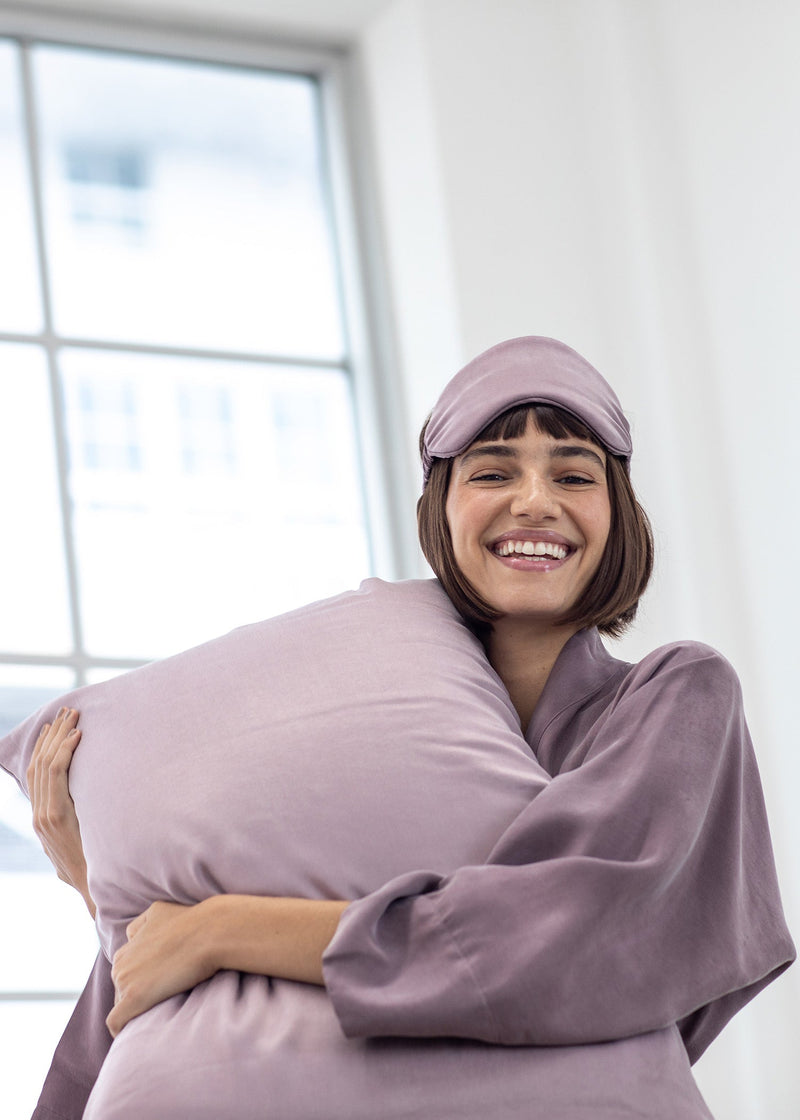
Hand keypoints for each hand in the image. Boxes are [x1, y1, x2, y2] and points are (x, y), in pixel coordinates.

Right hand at [27, 707, 94, 918]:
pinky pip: (56, 776)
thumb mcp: (81, 841)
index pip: (37, 774)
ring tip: (74, 716)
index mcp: (42, 818)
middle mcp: (39, 814)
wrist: (92, 887)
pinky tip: (77, 737)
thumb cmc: (94, 865)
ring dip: (60, 737)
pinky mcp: (54, 816)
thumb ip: (79, 824)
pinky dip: (65, 752)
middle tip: (68, 712)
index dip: (44, 747)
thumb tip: (89, 811)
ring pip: (45, 765)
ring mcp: (43, 815)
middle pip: (39, 764)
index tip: (55, 727)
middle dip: (53, 734)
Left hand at [107, 900, 216, 1037]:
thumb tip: (132, 935)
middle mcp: (121, 961)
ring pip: (120, 1003)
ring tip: (157, 1013)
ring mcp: (126, 979)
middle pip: (121, 986)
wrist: (209, 932)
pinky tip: (133, 1033)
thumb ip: (142, 924)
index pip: (126, 968)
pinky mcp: (134, 997)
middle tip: (163, 999)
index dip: (141, 977)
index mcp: (128, 944)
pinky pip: (116, 1021)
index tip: (157, 982)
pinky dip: (121, 1028)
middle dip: (137, 992)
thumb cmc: (191, 921)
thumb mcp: (159, 911)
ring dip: (134, 1009)